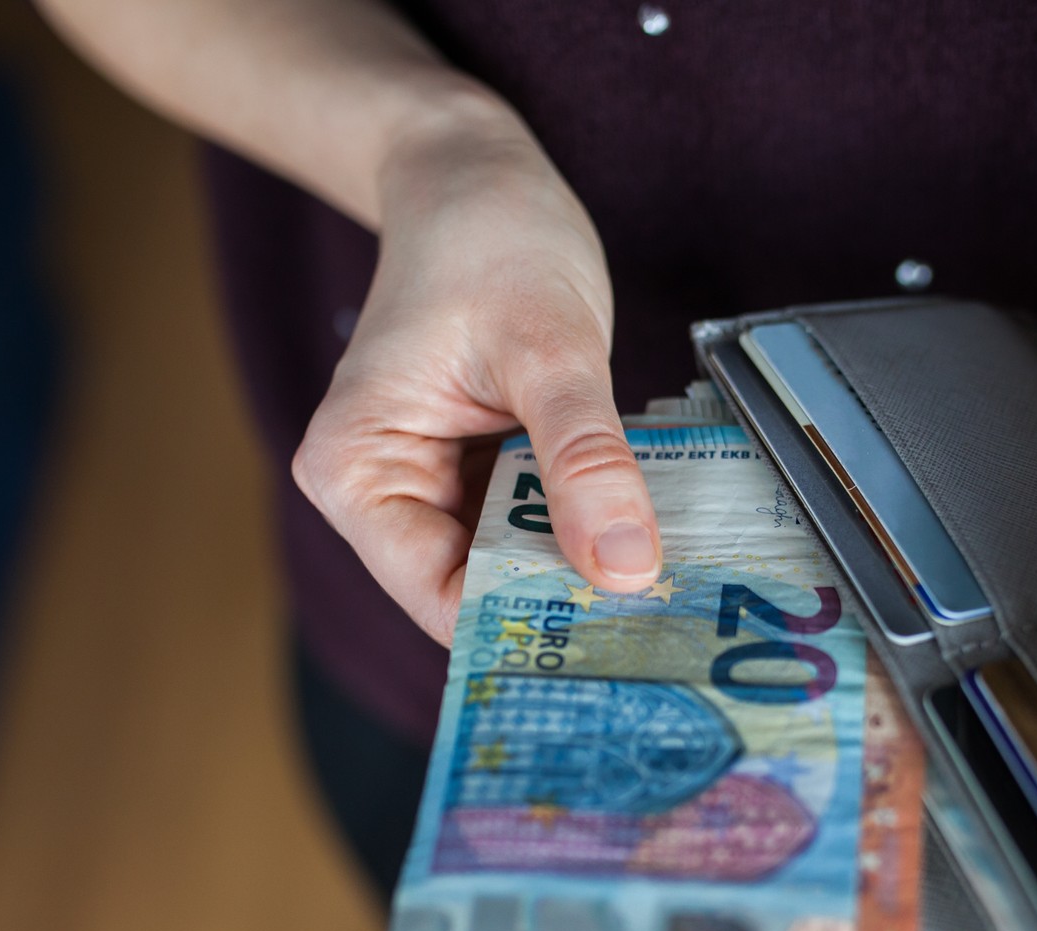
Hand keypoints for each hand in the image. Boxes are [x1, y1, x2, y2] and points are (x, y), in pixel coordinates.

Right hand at [292, 103, 659, 645]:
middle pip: (479, 592)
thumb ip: (585, 459)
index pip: (440, 596)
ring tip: (680, 598)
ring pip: (519, 564)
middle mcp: (383, 493)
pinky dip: (592, 531)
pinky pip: (541, 525)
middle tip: (674, 636)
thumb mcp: (550, 347)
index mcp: (356, 472)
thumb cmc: (488, 238)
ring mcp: (436, 486)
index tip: (624, 649)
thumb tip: (624, 570)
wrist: (475, 175)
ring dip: (589, 573)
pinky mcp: (484, 473)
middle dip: (569, 608)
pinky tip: (656, 543)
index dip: (528, 629)